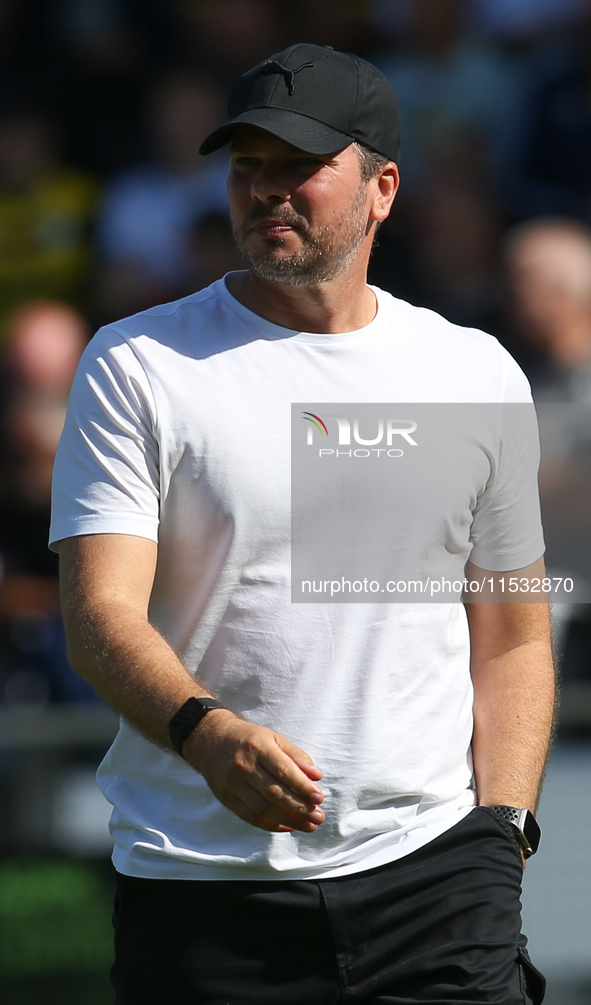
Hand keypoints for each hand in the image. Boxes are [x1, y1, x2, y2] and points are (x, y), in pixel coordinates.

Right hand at [183, 709, 325, 832]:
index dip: (302, 786)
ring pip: (264, 808)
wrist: (211, 740)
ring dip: (289, 820)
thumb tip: (316, 777)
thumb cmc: (249, 738)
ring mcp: (233, 784)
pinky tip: (288, 827)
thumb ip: (296, 756)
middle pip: (275, 793)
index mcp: (258, 746)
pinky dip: (272, 825)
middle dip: (300, 808)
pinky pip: (251, 817)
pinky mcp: (227, 798)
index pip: (284, 770)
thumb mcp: (273, 737)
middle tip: (319, 816)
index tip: (319, 798)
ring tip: (309, 825)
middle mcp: (244, 766)